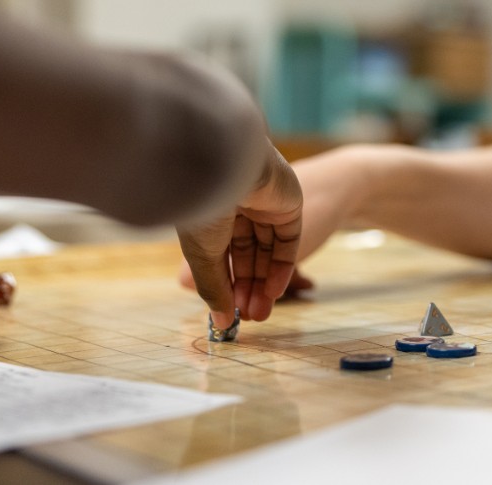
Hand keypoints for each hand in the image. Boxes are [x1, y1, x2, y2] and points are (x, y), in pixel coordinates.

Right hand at [176, 145, 301, 327]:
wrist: (229, 166)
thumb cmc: (204, 207)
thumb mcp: (203, 255)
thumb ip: (213, 288)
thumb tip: (221, 324)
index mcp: (208, 214)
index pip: (220, 256)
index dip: (225, 286)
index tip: (229, 316)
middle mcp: (234, 208)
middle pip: (245, 256)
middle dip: (246, 288)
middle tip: (249, 319)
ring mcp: (262, 205)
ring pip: (266, 252)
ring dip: (264, 284)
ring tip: (260, 314)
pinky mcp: (288, 203)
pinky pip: (287, 241)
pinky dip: (281, 267)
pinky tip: (273, 292)